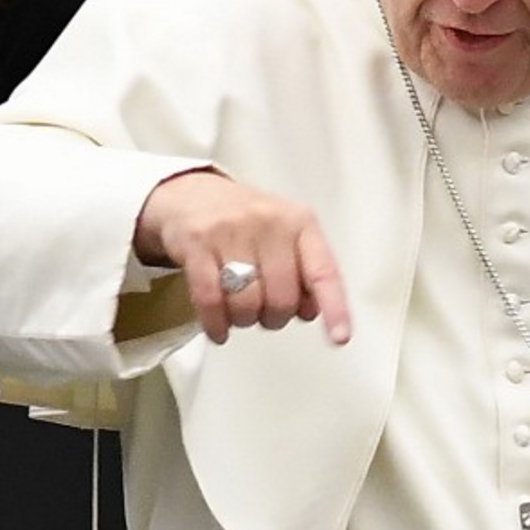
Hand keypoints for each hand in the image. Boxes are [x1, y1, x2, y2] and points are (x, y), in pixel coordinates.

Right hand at [133, 170, 350, 345]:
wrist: (189, 193)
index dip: (334, 308)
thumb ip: (304, 273)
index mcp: (300, 222)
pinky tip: (218, 329)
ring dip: (244, 320)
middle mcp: (269, 222)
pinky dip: (216, 323)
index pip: (323, 271)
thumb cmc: (245, 222)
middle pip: (281, 297)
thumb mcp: (285, 237)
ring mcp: (231, 231)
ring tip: (240, 313)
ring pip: (246, 303)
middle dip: (274, 318)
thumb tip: (310, 312)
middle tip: (265, 313)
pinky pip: (210, 299)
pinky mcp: (196, 243)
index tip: (340, 336)